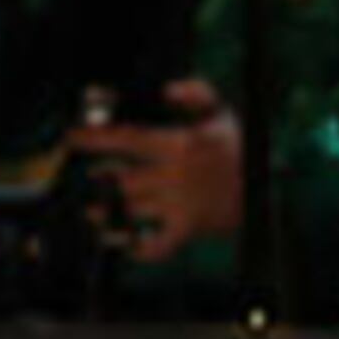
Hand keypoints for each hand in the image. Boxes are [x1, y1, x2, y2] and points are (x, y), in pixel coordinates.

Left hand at [65, 79, 241, 259]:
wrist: (267, 188)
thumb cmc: (239, 149)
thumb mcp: (222, 113)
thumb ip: (197, 92)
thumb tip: (167, 88)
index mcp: (179, 144)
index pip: (127, 140)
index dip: (94, 138)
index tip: (71, 138)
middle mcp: (175, 175)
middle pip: (120, 178)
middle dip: (97, 177)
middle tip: (88, 175)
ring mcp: (180, 204)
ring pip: (129, 210)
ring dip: (105, 211)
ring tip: (92, 209)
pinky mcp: (188, 228)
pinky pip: (158, 245)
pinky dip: (140, 249)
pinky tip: (126, 245)